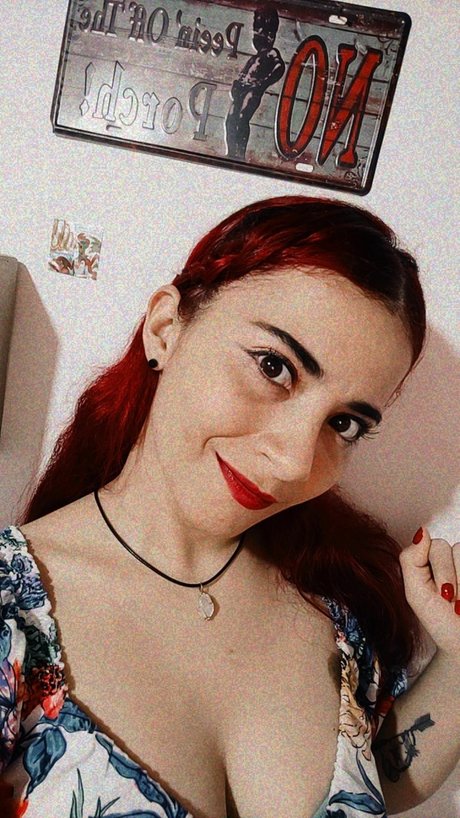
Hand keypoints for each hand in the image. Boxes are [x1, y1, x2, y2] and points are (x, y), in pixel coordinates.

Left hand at [399, 527, 459, 657]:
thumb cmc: (441, 621)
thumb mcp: (416, 594)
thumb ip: (411, 560)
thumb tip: (422, 532)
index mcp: (431, 561)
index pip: (432, 544)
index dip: (437, 568)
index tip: (440, 592)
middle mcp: (452, 558)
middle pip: (446, 546)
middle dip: (447, 576)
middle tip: (450, 599)